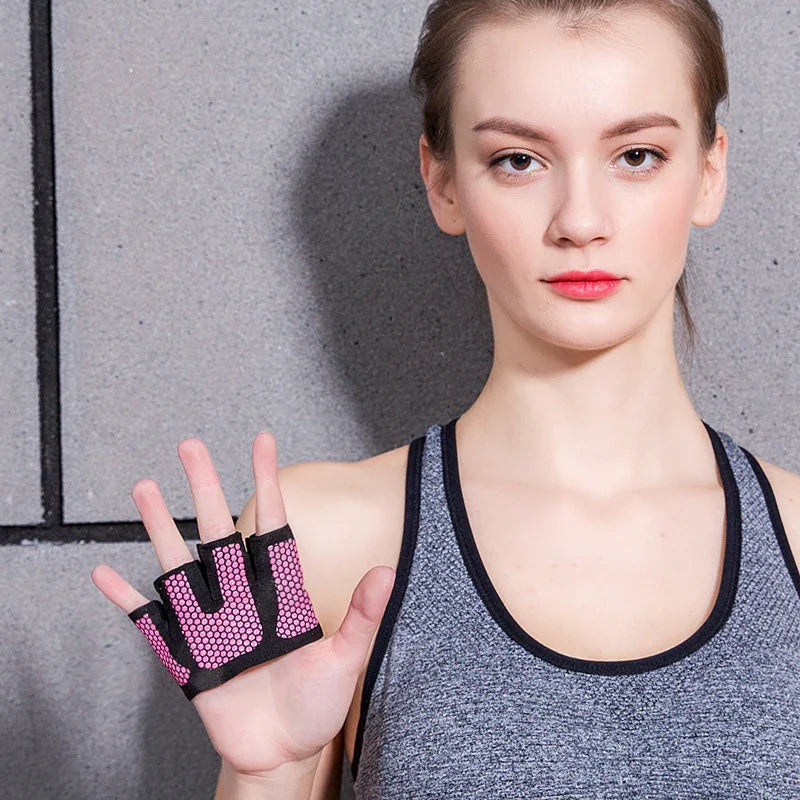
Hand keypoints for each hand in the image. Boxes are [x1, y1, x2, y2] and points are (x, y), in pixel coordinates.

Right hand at [91, 431, 394, 776]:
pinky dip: (125, 600)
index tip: (262, 443)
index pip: (270, 525)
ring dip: (161, 527)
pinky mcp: (184, 655)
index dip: (266, 484)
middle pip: (216, 531)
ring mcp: (209, 622)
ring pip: (179, 563)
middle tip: (190, 446)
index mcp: (277, 592)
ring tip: (145, 488)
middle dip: (204, 488)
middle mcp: (240, 597)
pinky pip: (148, 622)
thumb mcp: (345, 658)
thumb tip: (386, 572)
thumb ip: (362, 615)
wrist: (282, 749)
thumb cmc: (315, 704)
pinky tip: (103, 574)